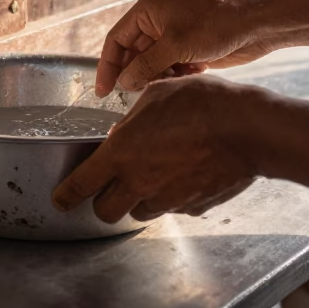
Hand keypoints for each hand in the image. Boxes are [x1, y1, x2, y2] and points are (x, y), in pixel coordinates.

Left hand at [52, 75, 262, 221]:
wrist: (248, 128)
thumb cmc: (203, 103)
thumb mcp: (156, 96)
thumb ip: (133, 119)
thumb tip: (124, 131)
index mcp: (122, 154)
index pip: (80, 185)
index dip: (65, 195)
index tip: (60, 199)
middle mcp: (140, 182)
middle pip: (106, 212)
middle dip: (103, 202)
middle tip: (109, 186)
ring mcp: (167, 198)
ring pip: (140, 212)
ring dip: (138, 199)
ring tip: (152, 174)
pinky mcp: (193, 207)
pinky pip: (173, 208)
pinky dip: (171, 197)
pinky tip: (183, 174)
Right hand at [96, 0, 278, 95]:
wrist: (257, 24)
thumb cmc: (217, 24)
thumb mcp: (175, 46)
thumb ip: (145, 65)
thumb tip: (123, 82)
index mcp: (148, 8)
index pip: (116, 39)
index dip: (107, 66)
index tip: (103, 91)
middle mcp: (157, 18)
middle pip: (133, 53)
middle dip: (137, 73)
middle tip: (138, 93)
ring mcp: (174, 32)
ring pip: (152, 62)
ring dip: (158, 76)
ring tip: (172, 81)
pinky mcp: (189, 46)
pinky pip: (170, 65)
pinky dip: (175, 75)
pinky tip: (191, 74)